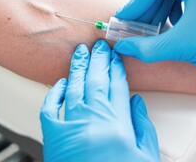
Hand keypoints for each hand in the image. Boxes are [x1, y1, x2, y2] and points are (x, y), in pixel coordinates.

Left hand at [40, 40, 159, 161]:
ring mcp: (70, 126)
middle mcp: (93, 119)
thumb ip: (142, 126)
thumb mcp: (145, 157)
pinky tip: (60, 84)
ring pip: (74, 87)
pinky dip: (54, 93)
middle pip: (96, 80)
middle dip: (98, 59)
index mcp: (117, 123)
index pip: (118, 85)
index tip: (115, 55)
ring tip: (81, 52)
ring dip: (78, 68)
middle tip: (99, 45)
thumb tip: (136, 102)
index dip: (116, 67)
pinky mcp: (53, 138)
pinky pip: (50, 109)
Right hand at [114, 0, 195, 83]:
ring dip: (158, 6)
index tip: (126, 19)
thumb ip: (146, 48)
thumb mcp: (181, 47)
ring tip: (152, 27)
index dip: (136, 1)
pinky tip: (170, 27)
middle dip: (146, 2)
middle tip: (138, 22)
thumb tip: (123, 47)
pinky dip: (172, 9)